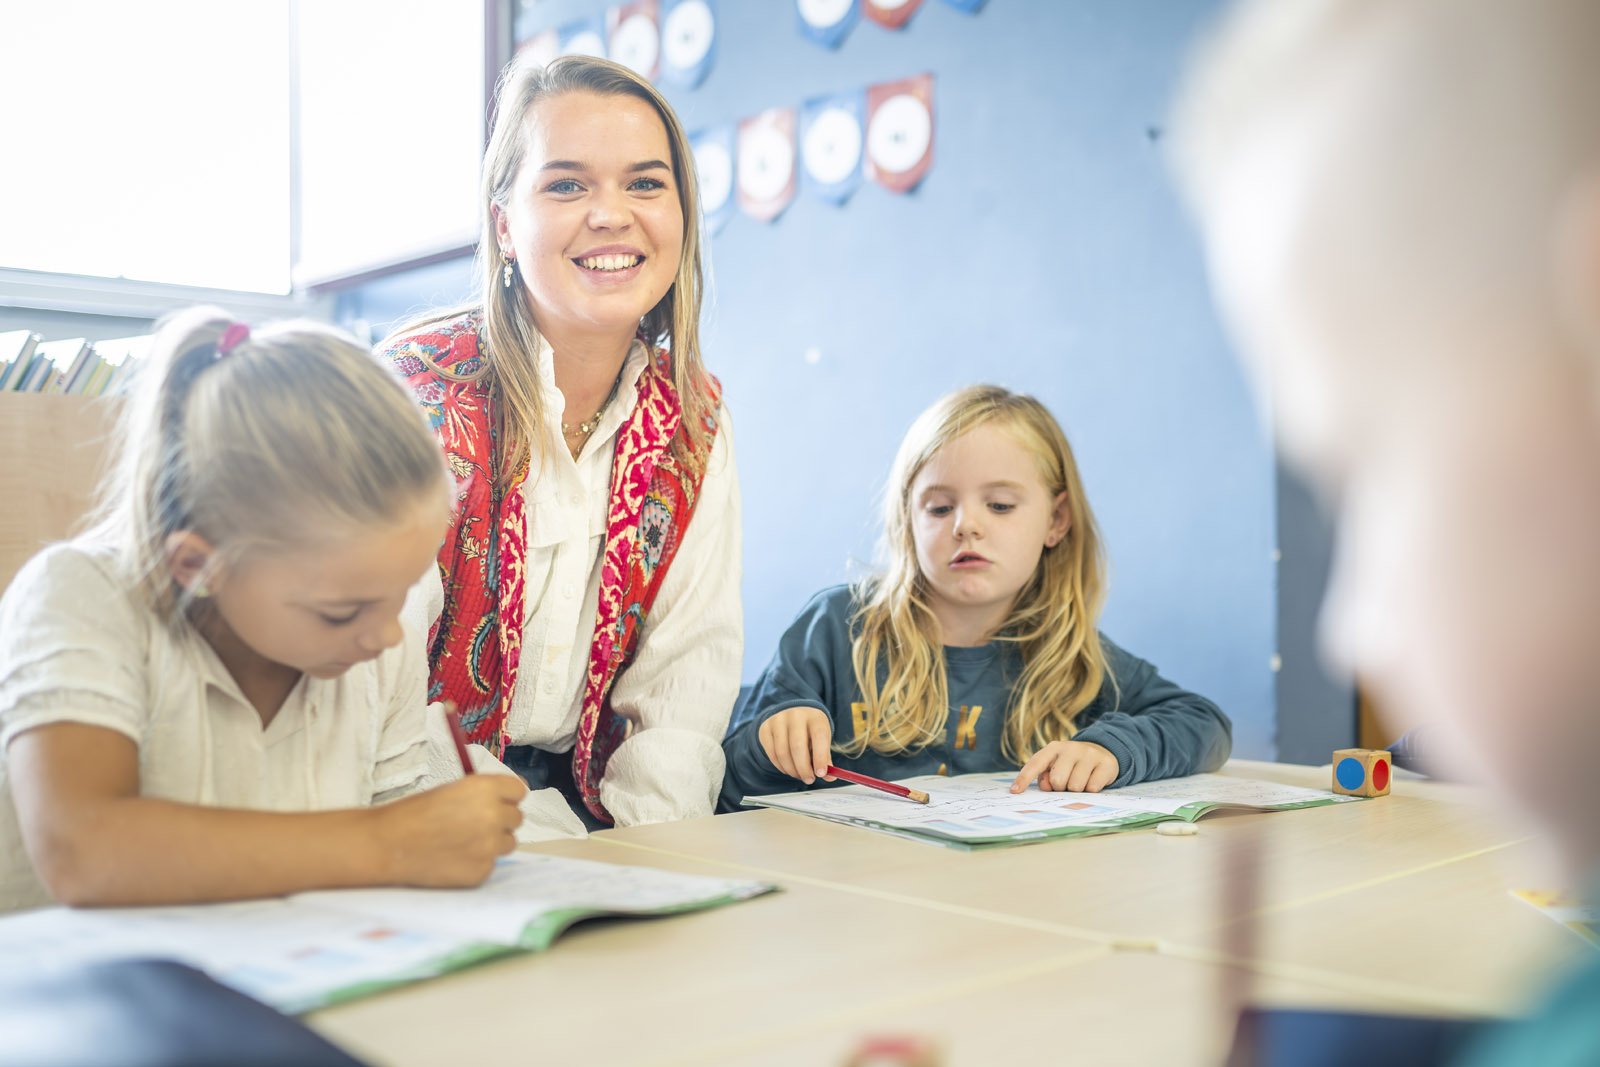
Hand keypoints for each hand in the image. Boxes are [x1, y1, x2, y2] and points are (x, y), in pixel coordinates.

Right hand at [372, 775, 524, 886]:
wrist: (386, 845)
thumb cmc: (412, 815)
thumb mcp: (451, 790)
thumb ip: (482, 794)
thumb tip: (507, 797)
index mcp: (484, 789)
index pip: (519, 791)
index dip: (507, 796)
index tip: (499, 801)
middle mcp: (493, 816)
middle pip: (516, 818)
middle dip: (500, 820)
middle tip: (473, 824)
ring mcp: (489, 846)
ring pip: (508, 842)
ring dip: (492, 842)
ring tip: (461, 841)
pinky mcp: (481, 872)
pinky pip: (491, 864)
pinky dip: (477, 862)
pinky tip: (453, 858)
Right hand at [757, 706, 834, 783]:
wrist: (792, 717)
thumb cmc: (810, 732)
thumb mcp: (822, 740)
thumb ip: (826, 759)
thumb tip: (830, 777)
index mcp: (815, 717)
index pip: (819, 736)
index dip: (820, 757)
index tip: (821, 774)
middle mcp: (796, 715)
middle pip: (797, 746)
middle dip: (803, 768)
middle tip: (809, 780)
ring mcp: (778, 720)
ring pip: (783, 753)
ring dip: (792, 770)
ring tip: (799, 775)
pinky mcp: (765, 729)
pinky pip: (772, 754)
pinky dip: (781, 767)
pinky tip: (789, 768)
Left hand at [1010, 740, 1118, 793]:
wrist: (1102, 752)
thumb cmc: (1071, 764)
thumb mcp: (1056, 766)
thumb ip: (1045, 776)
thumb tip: (1046, 787)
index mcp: (1052, 748)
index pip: (1035, 763)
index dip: (1024, 778)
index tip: (1014, 791)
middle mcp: (1070, 748)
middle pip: (1057, 780)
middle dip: (1060, 788)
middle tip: (1066, 784)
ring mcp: (1089, 754)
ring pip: (1076, 786)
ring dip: (1077, 790)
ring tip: (1080, 781)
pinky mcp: (1105, 763)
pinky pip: (1093, 788)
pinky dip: (1091, 790)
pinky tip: (1092, 780)